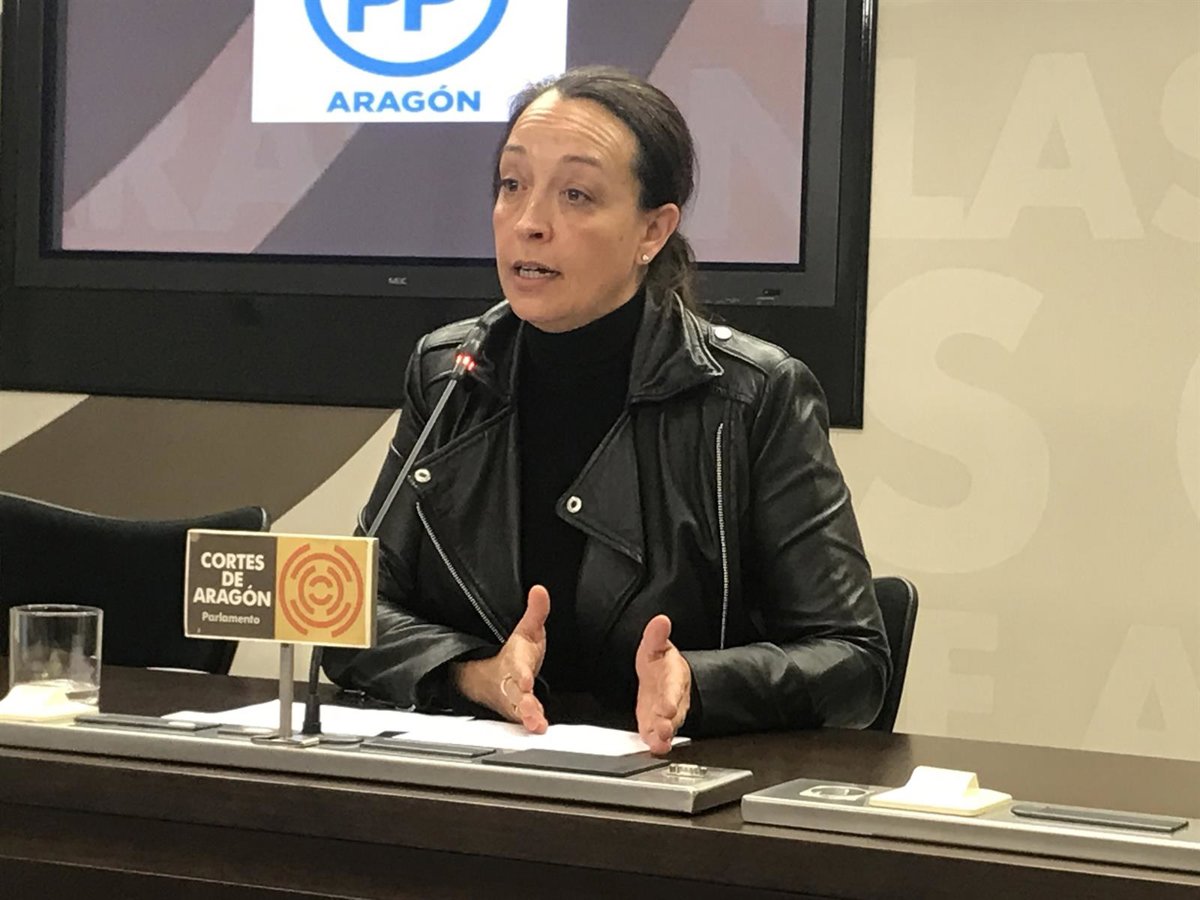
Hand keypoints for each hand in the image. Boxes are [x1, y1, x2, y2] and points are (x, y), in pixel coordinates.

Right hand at [451, 585, 549, 732]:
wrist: (489, 675)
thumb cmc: (514, 654)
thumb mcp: (527, 630)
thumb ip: (536, 612)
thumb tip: (540, 590)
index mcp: (515, 661)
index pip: (517, 667)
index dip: (521, 673)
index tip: (526, 679)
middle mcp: (512, 682)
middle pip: (516, 693)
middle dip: (524, 703)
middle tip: (532, 713)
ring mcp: (513, 699)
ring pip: (517, 710)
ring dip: (527, 717)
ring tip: (536, 725)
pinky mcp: (517, 712)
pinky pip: (521, 720)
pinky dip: (528, 724)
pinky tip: (538, 729)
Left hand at [634, 614, 690, 754]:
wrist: (664, 678)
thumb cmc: (661, 663)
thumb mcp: (655, 646)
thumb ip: (656, 635)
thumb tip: (661, 620)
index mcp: (674, 676)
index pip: (674, 687)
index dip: (671, 698)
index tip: (668, 708)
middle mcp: (673, 698)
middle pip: (673, 710)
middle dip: (668, 721)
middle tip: (664, 729)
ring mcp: (665, 713)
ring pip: (669, 726)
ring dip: (664, 735)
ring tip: (660, 743)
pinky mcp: (656, 724)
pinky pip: (658, 735)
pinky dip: (656, 742)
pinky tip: (654, 746)